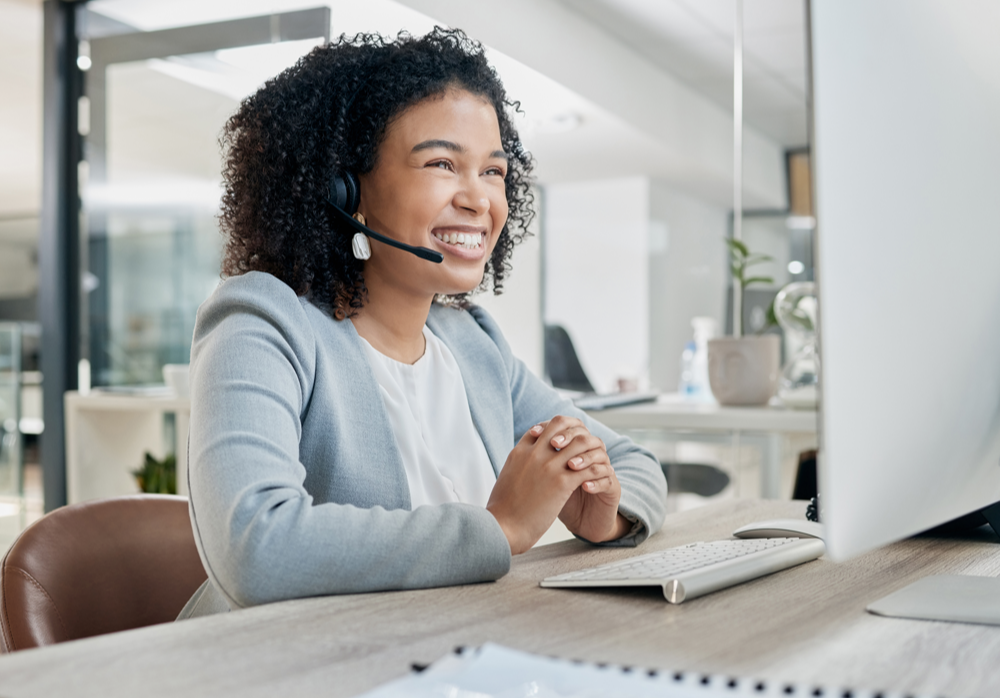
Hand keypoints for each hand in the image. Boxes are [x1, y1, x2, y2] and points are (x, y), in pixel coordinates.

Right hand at [487, 415, 616, 553]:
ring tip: (592, 462)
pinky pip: (587, 468)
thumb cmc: (501, 511)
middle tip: (582, 447)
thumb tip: (519, 469)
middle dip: (574, 432)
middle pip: (560, 424)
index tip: (563, 443)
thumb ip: (516, 467)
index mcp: (519, 452)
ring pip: (579, 442)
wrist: (501, 528)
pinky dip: (594, 471)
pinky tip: (595, 481)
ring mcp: (548, 466)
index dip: (554, 432)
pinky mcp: (561, 483)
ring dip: (588, 451)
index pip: (541, 428)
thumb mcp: (505, 479)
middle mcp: (534, 453)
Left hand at [543, 419, 629, 542]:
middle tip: (554, 445)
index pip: (570, 428)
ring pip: (600, 455)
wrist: (581, 525)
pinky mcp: (612, 489)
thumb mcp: (547, 479)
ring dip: (584, 458)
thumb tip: (526, 437)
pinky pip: (608, 479)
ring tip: (570, 466)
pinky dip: (595, 481)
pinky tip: (584, 486)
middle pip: (585, 437)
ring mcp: (603, 471)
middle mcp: (591, 456)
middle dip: (568, 439)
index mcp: (575, 450)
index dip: (555, 428)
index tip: (536, 433)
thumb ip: (541, 459)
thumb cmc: (560, 500)